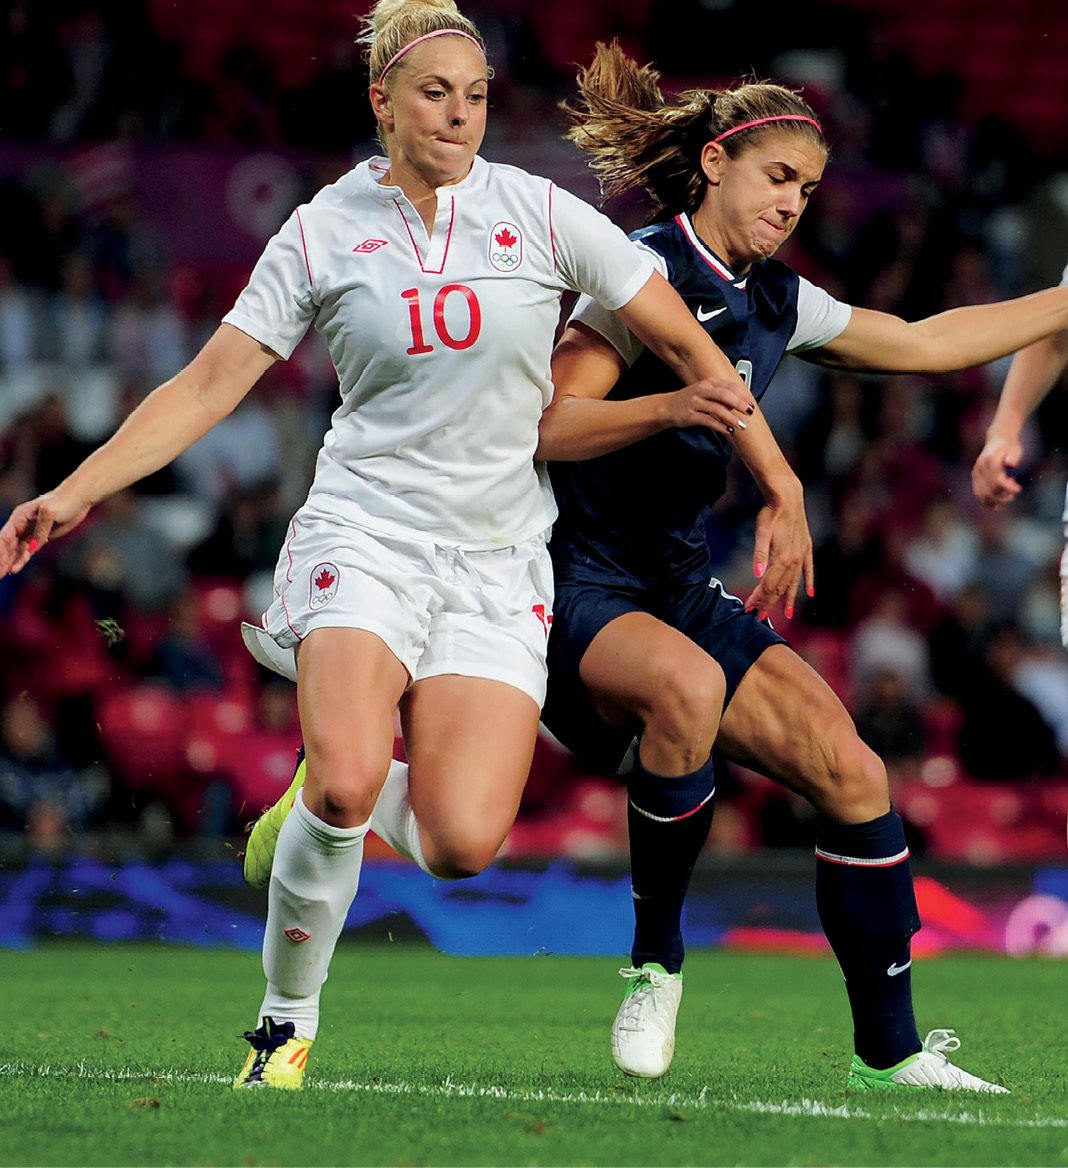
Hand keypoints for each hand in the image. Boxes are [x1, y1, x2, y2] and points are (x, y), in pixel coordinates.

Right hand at [0, 488, 92, 575]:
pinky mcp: (41, 537)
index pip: (5, 536)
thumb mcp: (50, 513)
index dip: (0, 550)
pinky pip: (28, 551)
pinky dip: (21, 560)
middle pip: (8, 545)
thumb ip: (40, 530)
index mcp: (20, 517)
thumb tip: (32, 548)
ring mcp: (31, 532)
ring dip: (9, 562)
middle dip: (1, 559)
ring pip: (16, 549)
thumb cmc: (64, 501)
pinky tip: (14, 569)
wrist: (79, 499)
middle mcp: (22, 525)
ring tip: (2, 575)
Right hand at [666, 378, 754, 435]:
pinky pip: (707, 420)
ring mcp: (695, 402)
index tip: (751, 404)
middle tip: (749, 412)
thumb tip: (740, 404)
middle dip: (739, 404)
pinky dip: (719, 426)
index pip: (730, 386)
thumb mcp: (707, 392)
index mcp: (709, 383)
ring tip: (741, 425)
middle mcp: (702, 390)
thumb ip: (723, 396)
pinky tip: (727, 430)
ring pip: (717, 409)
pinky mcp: (690, 415)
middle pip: (724, 395)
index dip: (743, 395)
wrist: (668, 407)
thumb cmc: (691, 400)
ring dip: (731, 418)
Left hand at [744, 486, 813, 620]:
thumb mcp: (761, 532)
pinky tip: (809, 593)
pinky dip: (808, 582)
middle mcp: (794, 560)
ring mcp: (802, 555)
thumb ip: (759, 554)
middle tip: (760, 616)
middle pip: (780, 587)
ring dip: (788, 598)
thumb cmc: (771, 514)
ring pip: (793, 582)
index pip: (768, 585)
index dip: (758, 598)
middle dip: (769, 603)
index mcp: (782, 558)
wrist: (788, 498)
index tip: (749, 608)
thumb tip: (757, 575)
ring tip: (787, 614)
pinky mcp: (806, 548)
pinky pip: (809, 570)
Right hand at [971, 435, 1022, 508]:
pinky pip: (978, 493)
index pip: (997, 480)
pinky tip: (996, 506)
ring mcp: (976, 473)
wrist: (997, 439)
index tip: (1019, 489)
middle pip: (989, 490)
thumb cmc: (1009, 446)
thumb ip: (1013, 456)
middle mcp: (980, 468)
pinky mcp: (975, 477)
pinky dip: (986, 502)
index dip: (1008, 488)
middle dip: (1003, 496)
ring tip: (1007, 498)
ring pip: (982, 494)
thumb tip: (1012, 464)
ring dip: (995, 501)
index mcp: (989, 461)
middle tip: (1014, 494)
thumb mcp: (1015, 448)